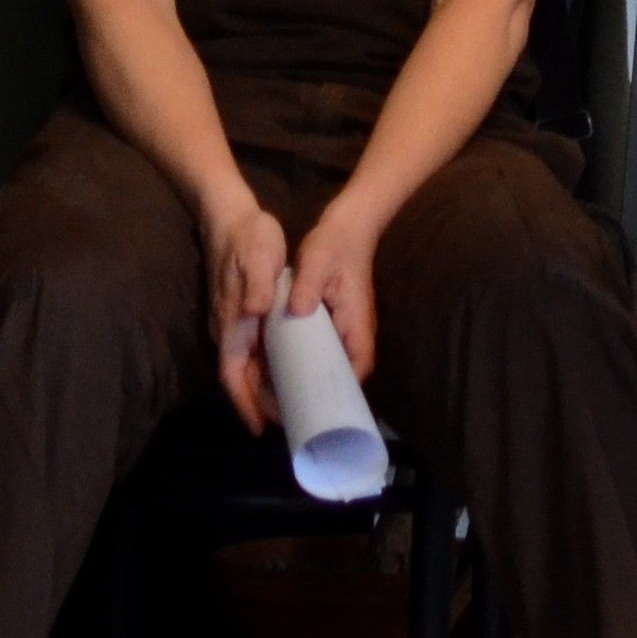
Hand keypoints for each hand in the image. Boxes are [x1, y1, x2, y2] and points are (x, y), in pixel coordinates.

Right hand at [207, 197, 290, 430]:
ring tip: (292, 403)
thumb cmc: (247, 237)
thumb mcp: (258, 258)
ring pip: (247, 365)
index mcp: (231, 323)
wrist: (230, 215)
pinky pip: (253, 349)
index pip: (233, 375)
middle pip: (241, 377)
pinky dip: (268, 366)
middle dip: (259, 402)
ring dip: (264, 386)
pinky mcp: (242, 312)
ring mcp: (233, 322)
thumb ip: (257, 287)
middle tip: (288, 421)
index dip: (245, 403)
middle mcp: (228, 329)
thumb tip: (257, 313)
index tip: (260, 428)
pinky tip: (289, 369)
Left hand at [288, 199, 384, 386]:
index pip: (360, 364)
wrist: (346, 227)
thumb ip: (308, 287)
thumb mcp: (317, 262)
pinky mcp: (332, 322)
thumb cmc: (335, 245)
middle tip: (286, 409)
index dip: (342, 388)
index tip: (316, 404)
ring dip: (308, 381)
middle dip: (319, 394)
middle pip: (343, 372)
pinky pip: (320, 351)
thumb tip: (297, 311)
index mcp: (356, 321)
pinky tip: (277, 369)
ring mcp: (344, 327)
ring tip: (276, 398)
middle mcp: (353, 329)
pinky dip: (302, 365)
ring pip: (331, 364)